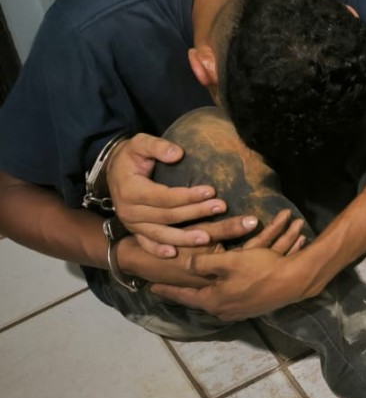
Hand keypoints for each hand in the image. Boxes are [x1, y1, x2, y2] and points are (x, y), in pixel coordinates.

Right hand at [106, 133, 258, 256]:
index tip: (211, 191)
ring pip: (160, 234)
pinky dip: (158, 251)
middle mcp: (129, 211)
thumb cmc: (132, 156)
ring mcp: (132, 224)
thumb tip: (177, 154)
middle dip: (195, 213)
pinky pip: (146, 244)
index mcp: (131, 190)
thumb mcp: (140, 143)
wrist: (114, 171)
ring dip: (184, 237)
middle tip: (220, 208)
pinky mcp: (135, 231)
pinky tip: (174, 254)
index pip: (164, 196)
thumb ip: (157, 146)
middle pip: (167, 216)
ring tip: (207, 237)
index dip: (187, 195)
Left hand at [150, 209, 312, 320]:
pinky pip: (230, 299)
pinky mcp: (252, 308)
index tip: (149, 287)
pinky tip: (223, 286)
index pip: (183, 295)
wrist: (294, 281)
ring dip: (206, 291)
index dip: (166, 289)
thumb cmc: (260, 269)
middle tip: (171, 284)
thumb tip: (185, 265)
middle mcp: (224, 310)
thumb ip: (203, 264)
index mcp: (214, 300)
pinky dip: (222, 292)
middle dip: (186, 290)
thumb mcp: (229, 262)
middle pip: (199, 299)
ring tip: (196, 284)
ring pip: (216, 300)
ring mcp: (239, 311)